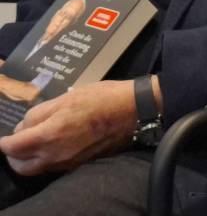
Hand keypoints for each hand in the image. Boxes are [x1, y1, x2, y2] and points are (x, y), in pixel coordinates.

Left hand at [0, 80, 137, 175]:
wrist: (133, 111)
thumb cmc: (101, 98)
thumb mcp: (67, 97)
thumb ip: (40, 113)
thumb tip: (23, 127)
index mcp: (50, 135)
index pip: (13, 147)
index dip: (5, 142)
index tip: (5, 137)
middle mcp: (56, 155)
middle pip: (21, 166)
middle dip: (14, 155)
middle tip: (15, 142)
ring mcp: (68, 162)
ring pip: (37, 169)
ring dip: (29, 159)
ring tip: (33, 143)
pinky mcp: (80, 164)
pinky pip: (53, 167)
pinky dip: (45, 160)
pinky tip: (52, 145)